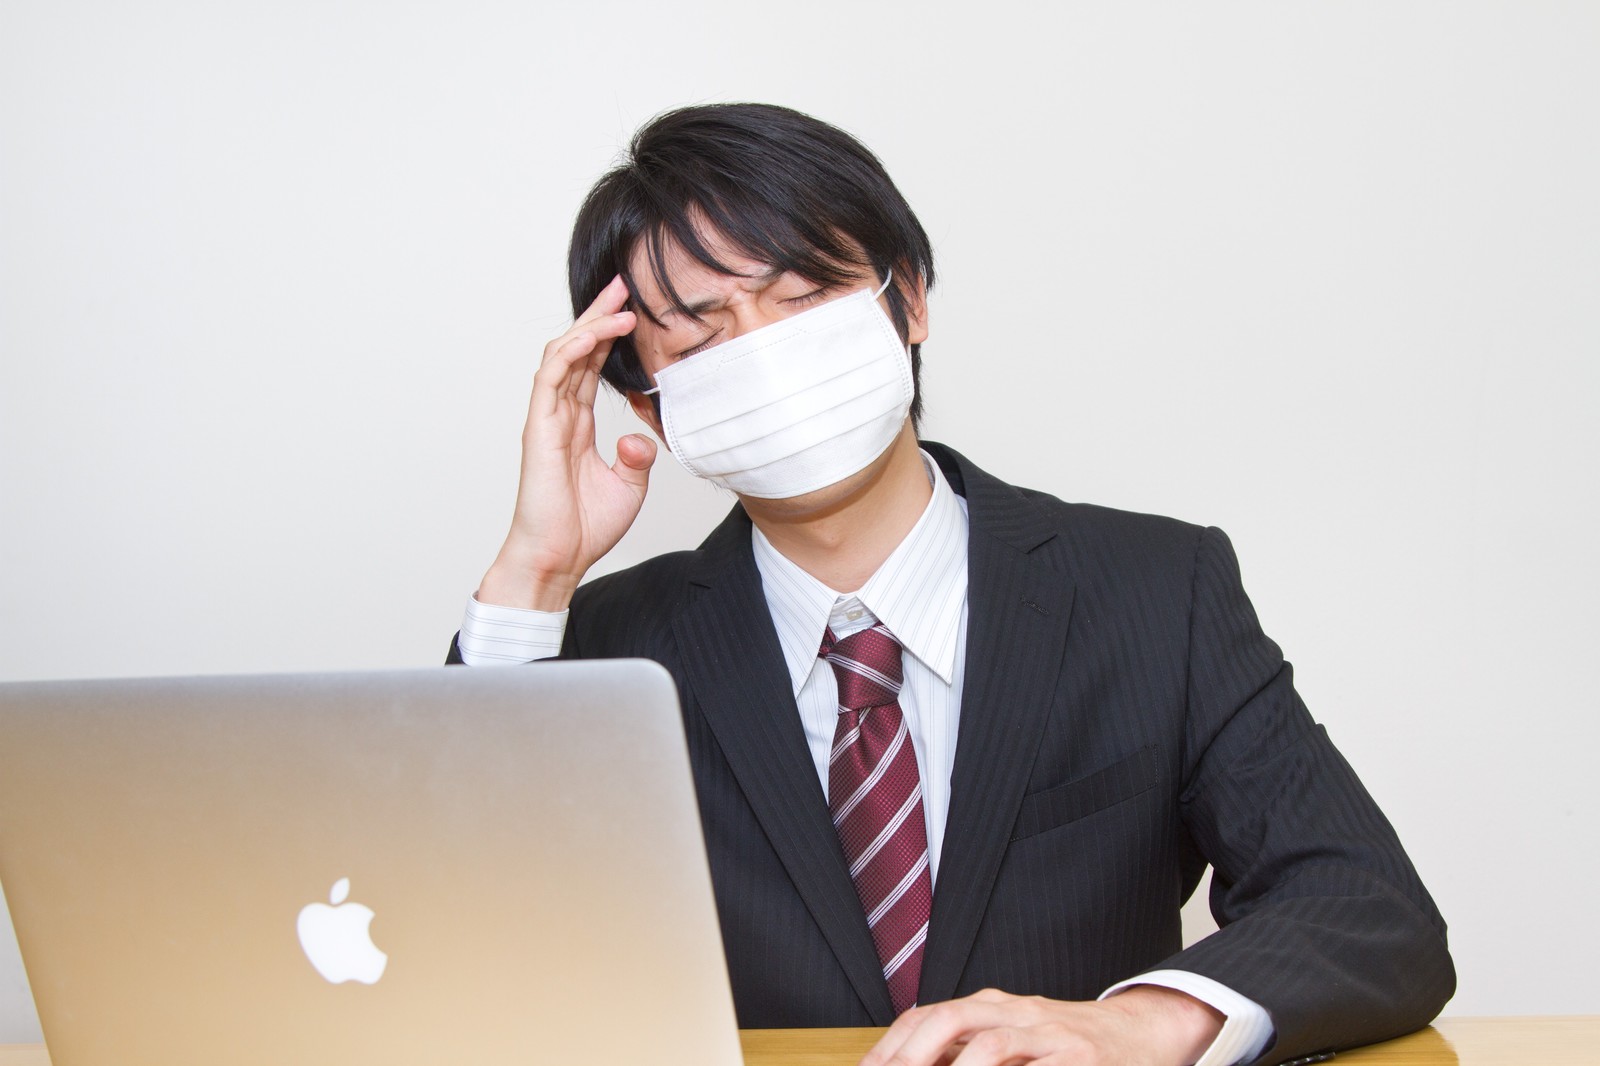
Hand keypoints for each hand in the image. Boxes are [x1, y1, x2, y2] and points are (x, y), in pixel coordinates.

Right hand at [477, 275, 656, 610]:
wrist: (558, 557)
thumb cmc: (584, 527)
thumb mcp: (627, 487)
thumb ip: (636, 459)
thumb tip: (639, 439)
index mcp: (576, 424)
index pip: (591, 367)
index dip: (609, 336)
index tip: (631, 309)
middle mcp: (559, 415)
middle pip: (577, 350)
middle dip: (599, 315)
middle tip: (623, 285)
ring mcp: (547, 418)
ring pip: (564, 354)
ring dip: (590, 324)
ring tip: (617, 301)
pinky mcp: (540, 428)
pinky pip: (552, 376)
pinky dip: (574, 351)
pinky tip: (597, 334)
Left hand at [859, 986, 1222, 1065]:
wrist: (1142, 1032)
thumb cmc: (1068, 1044)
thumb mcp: (1014, 1038)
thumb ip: (968, 1050)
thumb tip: (912, 1062)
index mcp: (992, 1008)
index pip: (928, 1016)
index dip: (892, 1045)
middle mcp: (1015, 1013)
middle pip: (951, 1018)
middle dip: (912, 1051)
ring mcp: (1049, 1033)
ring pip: (993, 1043)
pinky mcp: (1081, 1057)